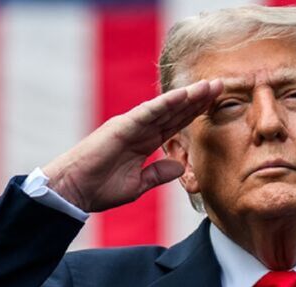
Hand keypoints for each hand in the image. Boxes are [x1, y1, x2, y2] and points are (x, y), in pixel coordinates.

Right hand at [42, 79, 222, 212]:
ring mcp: (131, 125)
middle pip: (175, 111)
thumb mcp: (138, 184)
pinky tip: (183, 96)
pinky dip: (165, 103)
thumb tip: (180, 167)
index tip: (216, 103)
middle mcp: (140, 129)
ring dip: (187, 96)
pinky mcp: (121, 127)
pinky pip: (148, 112)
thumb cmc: (100, 188)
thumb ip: (159, 174)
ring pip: (165, 107)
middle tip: (221, 85)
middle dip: (198, 99)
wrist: (74, 191)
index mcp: (145, 141)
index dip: (195, 113)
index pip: (176, 123)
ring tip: (208, 86)